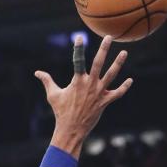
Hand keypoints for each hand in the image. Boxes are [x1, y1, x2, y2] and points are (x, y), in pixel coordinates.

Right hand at [34, 35, 132, 156]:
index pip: (77, 60)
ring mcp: (99, 93)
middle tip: (108, 37)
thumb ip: (47, 81)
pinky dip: (124, 87)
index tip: (79, 37)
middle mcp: (90, 84)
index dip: (78, 48)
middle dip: (103, 49)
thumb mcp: (52, 95)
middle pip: (98, 63)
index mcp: (77, 81)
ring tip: (124, 52)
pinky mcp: (105, 102)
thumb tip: (37, 72)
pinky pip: (117, 93)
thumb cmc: (61, 112)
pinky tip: (130, 80)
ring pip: (111, 75)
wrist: (72, 129)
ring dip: (118, 63)